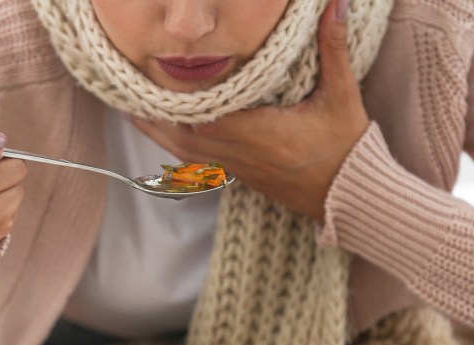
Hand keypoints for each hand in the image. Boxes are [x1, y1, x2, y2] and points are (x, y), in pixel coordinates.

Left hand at [130, 0, 368, 222]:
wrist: (350, 196)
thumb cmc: (346, 148)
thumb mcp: (342, 96)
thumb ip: (333, 49)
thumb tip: (335, 3)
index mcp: (259, 133)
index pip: (203, 116)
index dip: (173, 100)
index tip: (149, 78)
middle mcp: (241, 154)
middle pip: (182, 137)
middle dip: (152, 116)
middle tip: (123, 93)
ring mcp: (239, 168)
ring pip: (186, 153)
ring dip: (158, 134)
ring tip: (132, 113)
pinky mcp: (242, 176)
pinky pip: (198, 163)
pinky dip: (177, 147)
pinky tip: (168, 133)